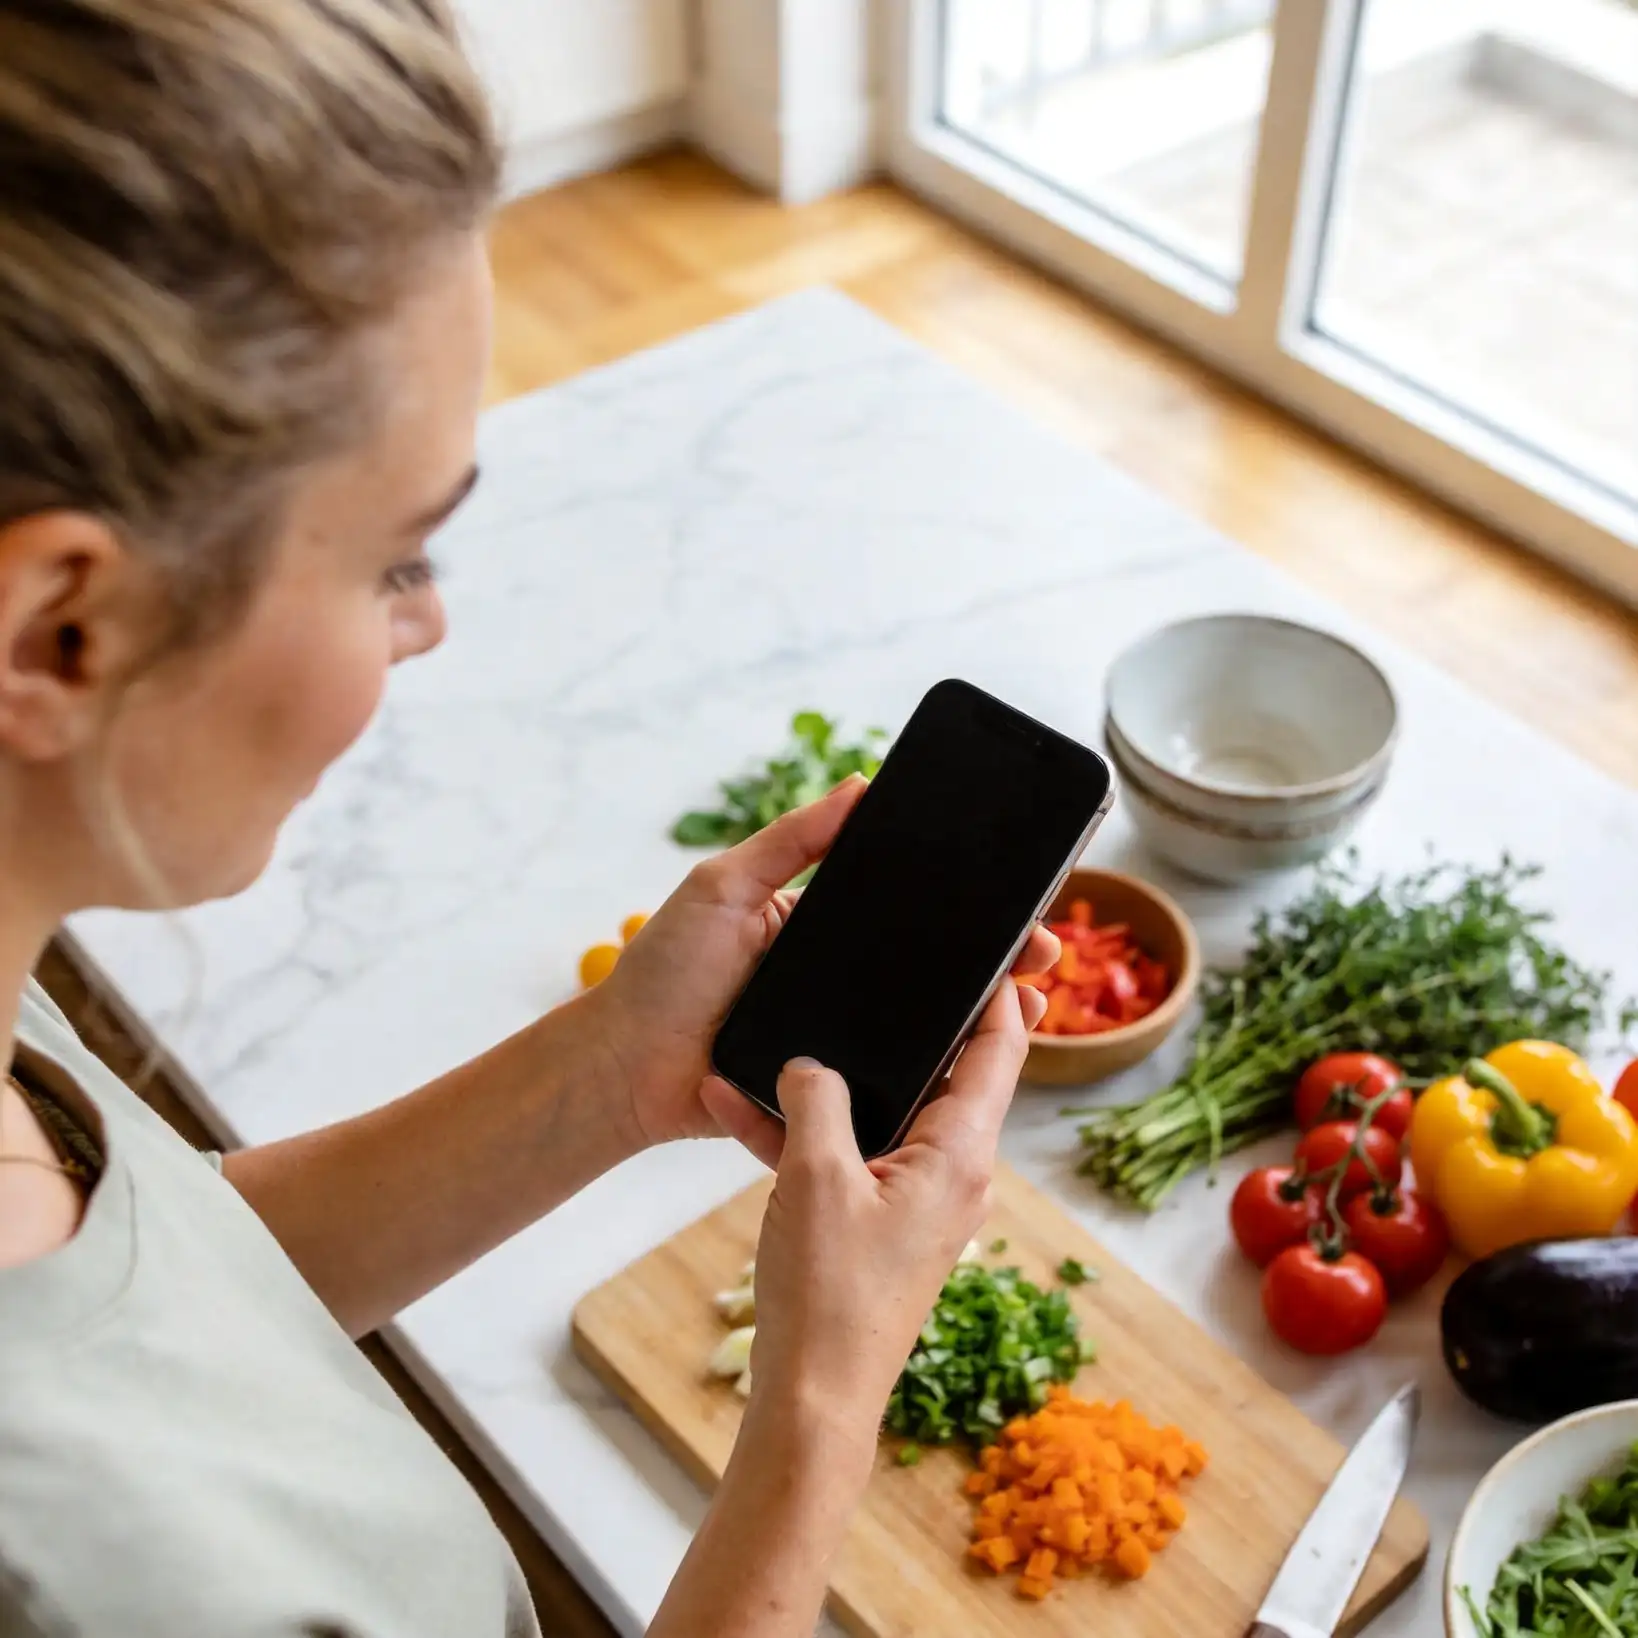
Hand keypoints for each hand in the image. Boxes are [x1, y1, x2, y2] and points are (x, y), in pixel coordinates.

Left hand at [584, 777, 1056, 1163]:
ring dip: (982, 1017)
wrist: (623, 1070)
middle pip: (930, 968)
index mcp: (820, 925)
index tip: (1015, 896)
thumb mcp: (725, 885)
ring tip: (1034, 1003)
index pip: (905, 907)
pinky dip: (941, 1072)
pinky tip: (982, 1064)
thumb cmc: (663, 973)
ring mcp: (837, 1036)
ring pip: (923, 1026)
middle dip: (995, 960)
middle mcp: (838, 979)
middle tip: (1045, 950)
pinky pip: (892, 1079)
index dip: (961, 905)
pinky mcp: (832, 1090)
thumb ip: (790, 840)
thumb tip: (860, 785)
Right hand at [746, 979, 1035, 1423]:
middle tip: (882, 967)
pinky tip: (742, 1108)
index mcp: (959, 1153)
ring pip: (882, 1113)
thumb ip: (816, 1100)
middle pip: (943, 1075)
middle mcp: (951, 1172)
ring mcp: (915, 1199)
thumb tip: (809, 1063)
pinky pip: (847, 1155)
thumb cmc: (829, 1295)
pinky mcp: (878, 1223)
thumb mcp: (815, 1176)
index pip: (999, 1052)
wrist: (812, 1399)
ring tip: (783, 1034)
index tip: (991, 947)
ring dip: (832, 1083)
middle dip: (906, 1026)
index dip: (1000, 995)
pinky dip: (805, 1134)